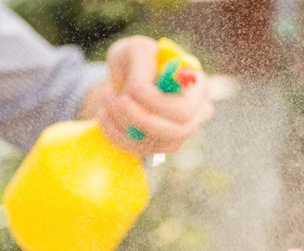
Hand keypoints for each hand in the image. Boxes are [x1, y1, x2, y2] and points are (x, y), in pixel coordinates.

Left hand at [89, 35, 213, 154]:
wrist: (126, 79)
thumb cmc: (136, 60)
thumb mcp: (136, 49)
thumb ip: (143, 61)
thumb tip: (139, 87)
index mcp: (197, 86)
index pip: (185, 108)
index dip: (158, 103)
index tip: (133, 88)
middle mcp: (195, 114)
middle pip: (175, 131)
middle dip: (140, 117)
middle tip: (117, 100)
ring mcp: (179, 135)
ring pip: (153, 141)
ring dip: (122, 120)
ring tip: (107, 95)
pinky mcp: (159, 147)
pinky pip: (136, 149)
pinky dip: (114, 132)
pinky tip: (105, 113)